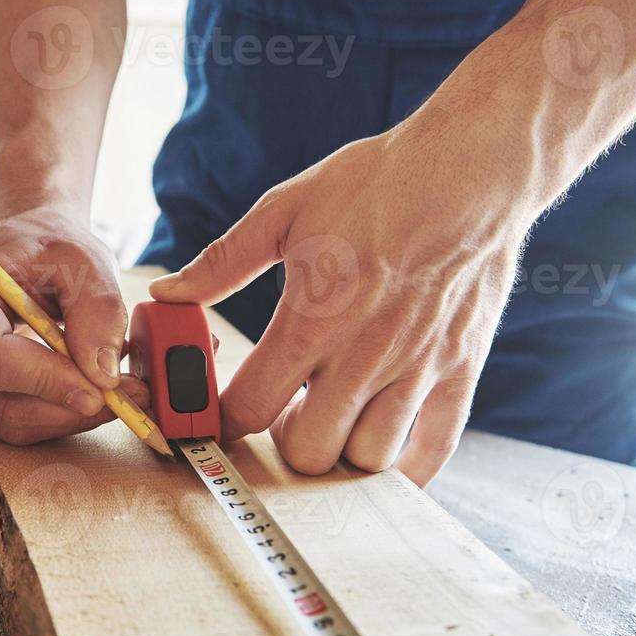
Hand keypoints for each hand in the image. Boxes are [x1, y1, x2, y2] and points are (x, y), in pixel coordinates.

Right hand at [0, 207, 149, 445]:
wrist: (24, 247)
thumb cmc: (47, 245)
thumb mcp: (84, 261)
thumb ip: (97, 313)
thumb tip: (102, 376)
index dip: (45, 381)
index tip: (101, 390)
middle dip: (68, 406)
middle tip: (129, 397)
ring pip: (8, 419)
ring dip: (68, 415)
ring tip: (117, 391)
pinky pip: (10, 419)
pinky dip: (56, 413)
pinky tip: (87, 390)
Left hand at [150, 114, 531, 483]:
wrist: (469, 169)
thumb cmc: (377, 183)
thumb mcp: (285, 210)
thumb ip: (222, 263)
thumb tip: (167, 293)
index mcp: (312, 318)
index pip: (250, 409)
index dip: (224, 421)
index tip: (221, 413)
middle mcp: (364, 355)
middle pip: (309, 452)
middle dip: (284, 440)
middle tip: (285, 409)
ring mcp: (417, 368)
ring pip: (368, 460)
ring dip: (343, 449)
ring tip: (336, 415)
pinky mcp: (460, 370)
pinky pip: (434, 450)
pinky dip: (408, 467)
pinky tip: (386, 445)